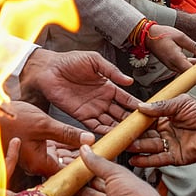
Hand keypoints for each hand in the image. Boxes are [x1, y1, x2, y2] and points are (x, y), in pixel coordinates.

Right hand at [0, 101, 94, 176]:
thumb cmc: (9, 119)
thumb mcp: (44, 124)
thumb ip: (67, 133)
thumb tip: (89, 140)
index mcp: (39, 164)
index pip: (67, 174)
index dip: (83, 169)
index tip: (97, 165)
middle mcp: (35, 165)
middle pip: (63, 167)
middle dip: (79, 160)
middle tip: (98, 153)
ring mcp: (32, 156)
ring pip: (58, 158)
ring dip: (72, 152)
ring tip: (89, 146)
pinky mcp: (31, 147)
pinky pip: (50, 151)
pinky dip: (62, 146)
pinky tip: (74, 139)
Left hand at [20, 49, 139, 134]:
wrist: (48, 68)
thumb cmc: (69, 61)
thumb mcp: (94, 60)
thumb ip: (112, 71)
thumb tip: (129, 81)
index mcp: (108, 86)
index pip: (126, 99)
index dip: (136, 106)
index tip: (147, 113)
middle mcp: (102, 100)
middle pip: (121, 114)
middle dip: (131, 122)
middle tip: (142, 129)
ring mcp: (92, 109)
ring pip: (110, 122)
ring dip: (119, 129)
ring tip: (130, 135)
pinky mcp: (80, 115)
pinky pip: (94, 126)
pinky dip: (103, 131)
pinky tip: (111, 135)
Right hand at [125, 95, 195, 166]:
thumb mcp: (180, 103)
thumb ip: (160, 106)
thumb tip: (141, 107)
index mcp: (166, 117)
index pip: (146, 120)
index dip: (135, 121)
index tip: (123, 121)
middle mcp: (165, 132)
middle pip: (145, 135)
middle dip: (133, 135)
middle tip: (120, 135)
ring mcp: (169, 145)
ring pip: (149, 147)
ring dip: (137, 146)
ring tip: (126, 145)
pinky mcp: (174, 157)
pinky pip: (157, 159)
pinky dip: (146, 160)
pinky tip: (135, 159)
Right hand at [146, 24, 195, 73]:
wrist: (147, 36)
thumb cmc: (161, 34)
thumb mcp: (181, 37)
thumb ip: (195, 46)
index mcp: (176, 59)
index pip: (194, 70)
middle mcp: (174, 66)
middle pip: (194, 74)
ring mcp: (173, 67)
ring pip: (190, 72)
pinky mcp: (173, 65)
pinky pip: (186, 69)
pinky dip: (195, 67)